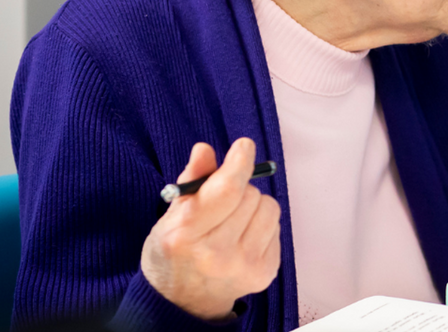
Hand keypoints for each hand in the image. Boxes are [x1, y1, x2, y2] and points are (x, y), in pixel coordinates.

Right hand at [141, 138, 282, 320]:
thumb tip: (205, 149)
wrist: (183, 302)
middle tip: (222, 204)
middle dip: (239, 188)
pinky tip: (243, 238)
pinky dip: (262, 225)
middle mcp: (216, 255)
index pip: (225, 191)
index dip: (238, 163)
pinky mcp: (265, 273)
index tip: (244, 145)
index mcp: (185, 236)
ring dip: (254, 206)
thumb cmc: (175, 252)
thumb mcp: (170, 217)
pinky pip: (277, 227)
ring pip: (269, 207)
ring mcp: (244, 266)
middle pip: (249, 194)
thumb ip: (191, 182)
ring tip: (233, 221)